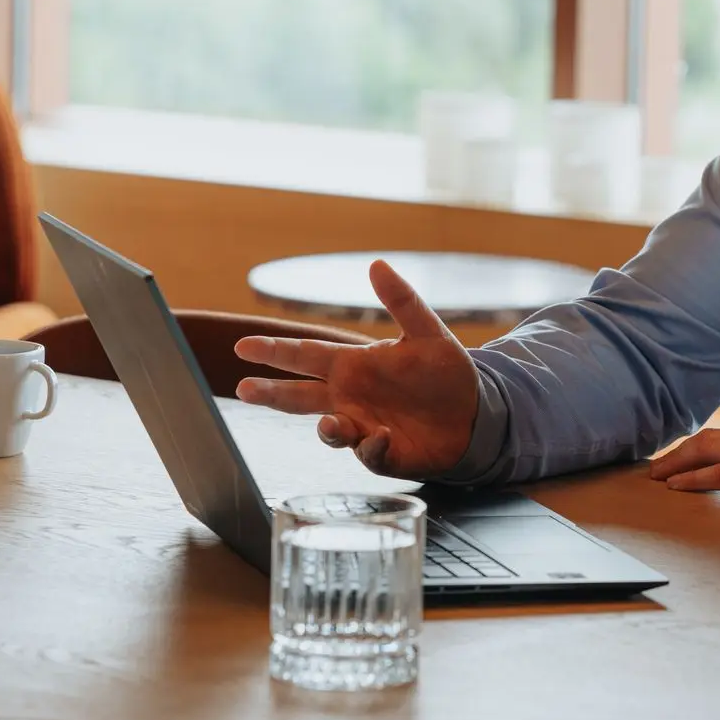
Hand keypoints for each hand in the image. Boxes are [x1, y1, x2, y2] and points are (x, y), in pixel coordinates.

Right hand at [233, 260, 479, 479]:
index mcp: (352, 365)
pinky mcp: (385, 454)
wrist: (475, 412)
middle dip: (272, 394)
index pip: (305, 355)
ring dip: (328, 429)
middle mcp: (349, 398)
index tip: (243, 346)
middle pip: (300, 397)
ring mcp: (363, 427)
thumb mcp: (427, 331)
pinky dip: (372, 447)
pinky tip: (382, 436)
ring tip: (332, 424)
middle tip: (244, 389)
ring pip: (330, 431)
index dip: (275, 350)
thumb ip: (402, 300)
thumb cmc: (444, 372)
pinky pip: (370, 454)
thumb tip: (376, 264)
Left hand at [646, 419, 719, 500]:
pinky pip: (718, 473)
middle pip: (711, 438)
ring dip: (677, 461)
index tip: (687, 454)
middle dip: (682, 451)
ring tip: (657, 475)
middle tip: (658, 466)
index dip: (704, 446)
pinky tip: (675, 486)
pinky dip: (693, 478)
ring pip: (706, 449)